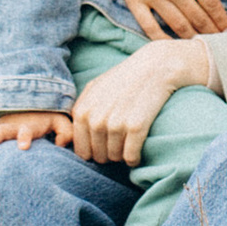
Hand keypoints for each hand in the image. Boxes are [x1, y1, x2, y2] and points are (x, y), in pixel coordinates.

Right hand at [0, 110, 73, 154]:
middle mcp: (11, 128)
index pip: (26, 131)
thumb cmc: (48, 120)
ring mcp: (1, 132)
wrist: (32, 108)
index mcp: (28, 126)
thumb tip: (59, 144)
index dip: (24, 137)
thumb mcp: (61, 122)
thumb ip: (65, 132)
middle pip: (0, 133)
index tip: (23, 146)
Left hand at [66, 37, 215, 166]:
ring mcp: (115, 124)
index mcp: (82, 112)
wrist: (154, 66)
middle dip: (109, 154)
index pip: (81, 150)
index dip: (93, 152)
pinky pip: (131, 157)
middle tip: (120, 144)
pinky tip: (138, 152)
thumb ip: (81, 111)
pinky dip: (134, 159)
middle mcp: (96, 119)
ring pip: (115, 157)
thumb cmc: (124, 79)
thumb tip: (72, 138)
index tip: (104, 147)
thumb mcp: (94, 89)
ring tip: (129, 144)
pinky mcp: (136, 127)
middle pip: (99, 156)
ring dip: (123, 156)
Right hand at [93, 0, 226, 38]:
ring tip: (202, 45)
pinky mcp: (135, 2)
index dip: (221, 18)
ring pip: (179, 25)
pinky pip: (151, 28)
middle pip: (198, 17)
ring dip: (193, 38)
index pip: (211, 2)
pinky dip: (164, 40)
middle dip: (212, 32)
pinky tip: (173, 46)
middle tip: (220, 43)